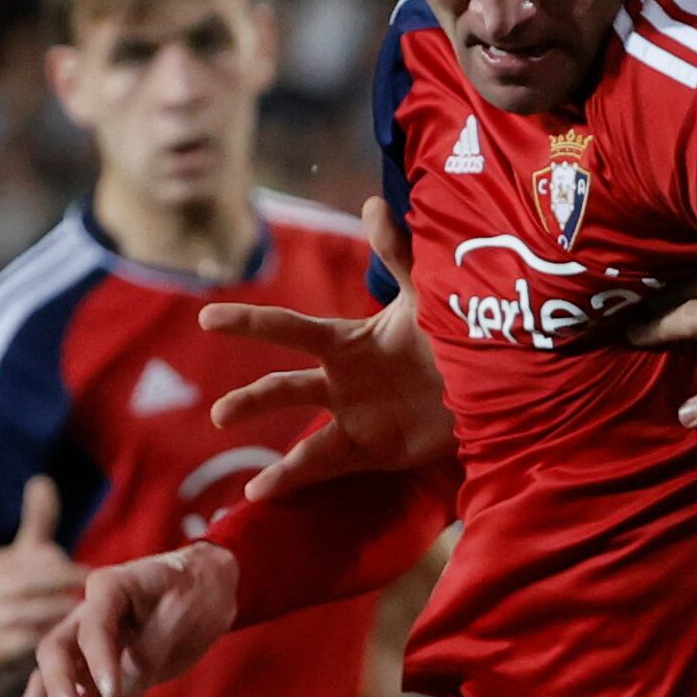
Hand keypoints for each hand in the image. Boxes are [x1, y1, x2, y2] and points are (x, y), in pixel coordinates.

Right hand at [0, 479, 82, 675]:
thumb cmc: (5, 591)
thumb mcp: (17, 555)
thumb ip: (36, 521)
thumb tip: (42, 480)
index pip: (38, 555)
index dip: (62, 565)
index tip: (87, 572)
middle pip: (39, 581)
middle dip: (68, 583)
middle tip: (98, 589)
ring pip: (41, 611)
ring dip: (67, 610)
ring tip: (95, 612)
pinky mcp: (3, 648)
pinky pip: (37, 640)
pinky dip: (58, 636)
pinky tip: (80, 638)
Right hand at [7, 541, 243, 696]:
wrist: (205, 589)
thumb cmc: (194, 592)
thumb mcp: (181, 613)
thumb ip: (148, 649)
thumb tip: (117, 693)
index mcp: (108, 588)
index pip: (93, 629)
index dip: (100, 661)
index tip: (112, 696)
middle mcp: (85, 617)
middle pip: (55, 654)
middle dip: (54, 690)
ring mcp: (84, 647)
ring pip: (50, 684)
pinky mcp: (94, 674)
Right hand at [202, 196, 450, 505]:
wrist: (489, 381)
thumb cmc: (451, 331)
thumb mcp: (424, 294)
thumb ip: (398, 252)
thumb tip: (373, 203)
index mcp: (345, 341)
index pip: (290, 329)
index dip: (250, 324)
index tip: (207, 318)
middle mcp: (339, 381)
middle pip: (286, 388)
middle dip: (253, 401)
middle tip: (220, 414)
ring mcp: (351, 418)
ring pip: (303, 438)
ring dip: (276, 459)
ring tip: (253, 487)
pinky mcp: (369, 450)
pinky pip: (327, 466)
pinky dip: (293, 480)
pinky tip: (260, 493)